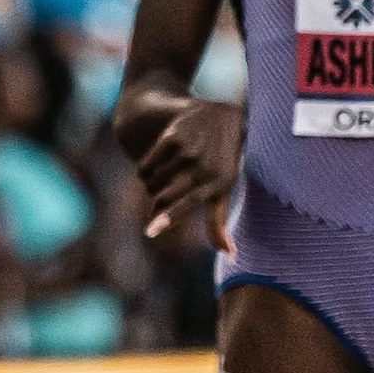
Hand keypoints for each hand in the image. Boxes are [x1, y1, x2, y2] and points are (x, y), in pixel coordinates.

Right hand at [135, 97, 241, 248]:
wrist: (222, 115)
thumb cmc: (223, 160)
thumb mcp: (225, 188)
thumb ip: (219, 223)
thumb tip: (230, 257)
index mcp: (220, 182)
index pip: (188, 204)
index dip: (168, 218)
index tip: (150, 231)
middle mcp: (205, 166)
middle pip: (164, 196)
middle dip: (155, 206)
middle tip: (157, 206)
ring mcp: (188, 150)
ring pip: (152, 182)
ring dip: (150, 187)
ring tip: (161, 181)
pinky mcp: (172, 137)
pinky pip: (146, 165)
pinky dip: (143, 172)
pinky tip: (152, 169)